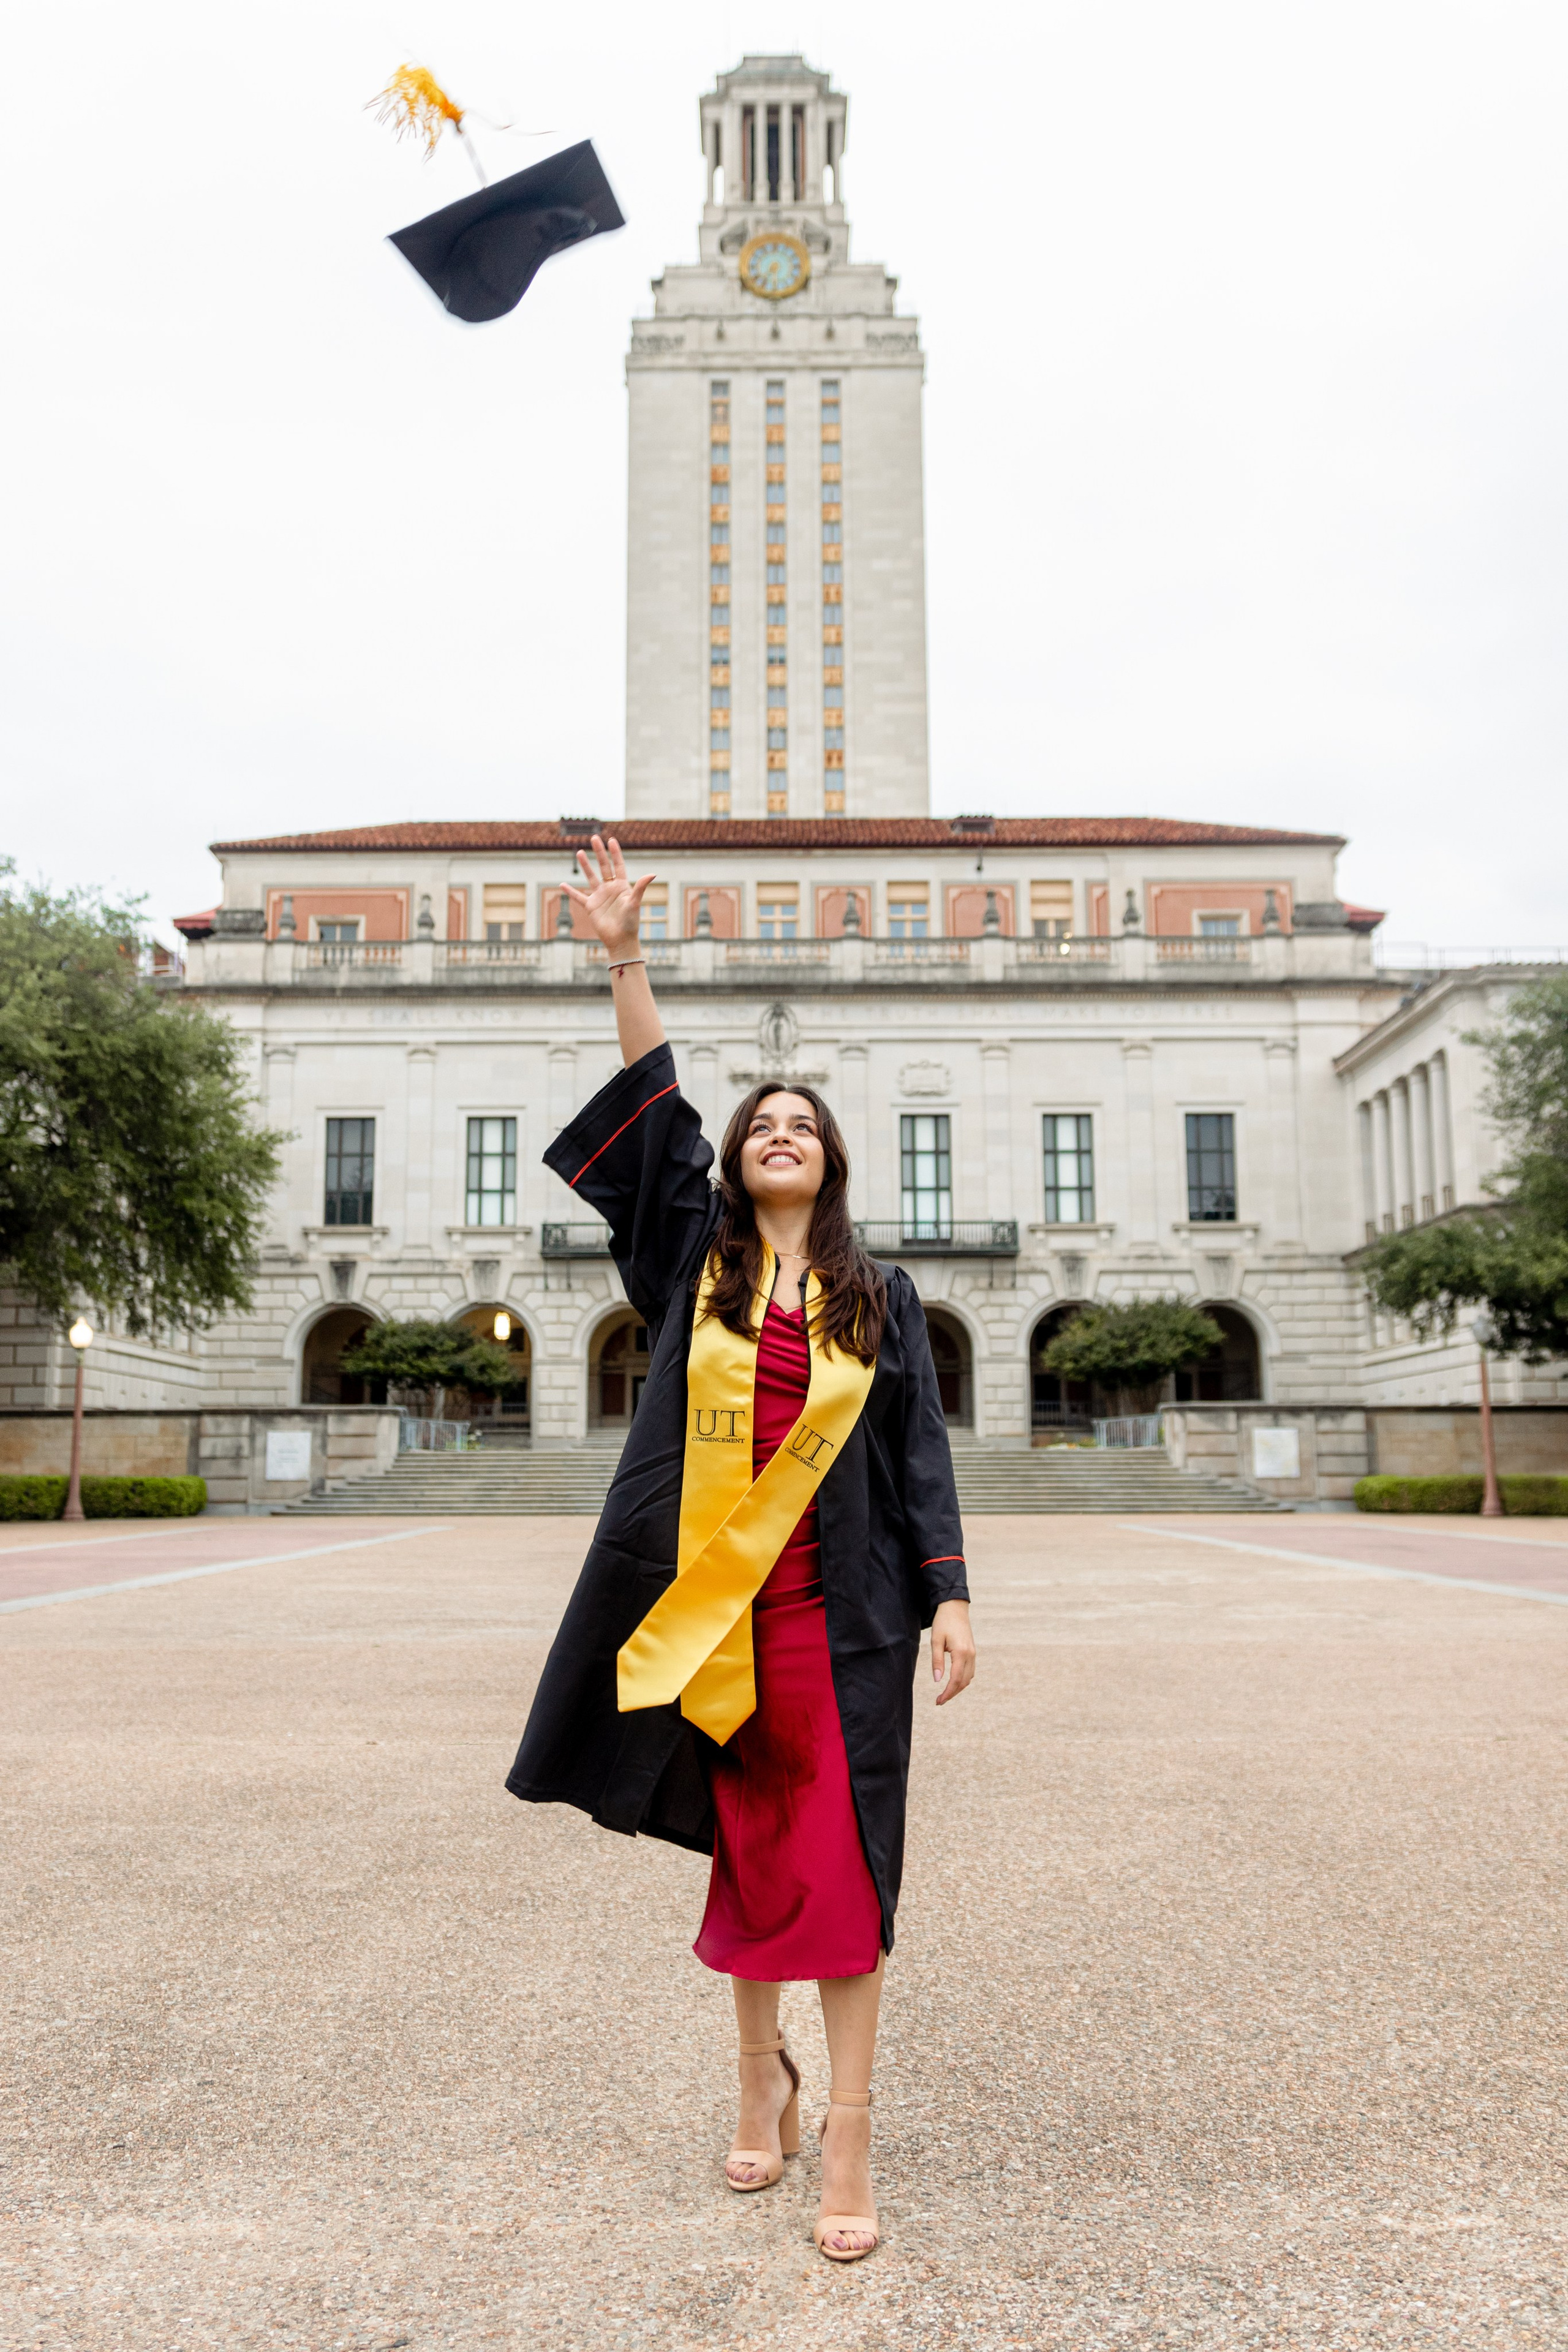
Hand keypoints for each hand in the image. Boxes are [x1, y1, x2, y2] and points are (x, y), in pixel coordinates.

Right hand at [563, 834, 654, 959]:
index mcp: (622, 886)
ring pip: (591, 877)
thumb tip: (652, 874)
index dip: (615, 853)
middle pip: (604, 867)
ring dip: (585, 865)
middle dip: (599, 852)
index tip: (611, 840)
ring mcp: (600, 897)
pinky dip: (570, 892)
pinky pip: (578, 897)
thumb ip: (641, 888)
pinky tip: (562, 884)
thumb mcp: (635, 903)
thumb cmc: (631, 922)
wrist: (621, 940)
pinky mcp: (591, 907)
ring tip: (580, 852)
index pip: (618, 865)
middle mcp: (610, 889)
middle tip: (594, 838)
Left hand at [930, 1599, 974, 1705]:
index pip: (956, 1679)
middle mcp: (970, 1654)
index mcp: (961, 1652)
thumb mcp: (936, 1640)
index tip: (939, 1701)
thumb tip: (937, 1680)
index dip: (948, 1693)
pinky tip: (953, 1682)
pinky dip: (963, 1680)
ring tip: (945, 1694)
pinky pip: (970, 1671)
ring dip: (958, 1688)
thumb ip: (937, 1661)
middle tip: (939, 1701)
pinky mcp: (972, 1651)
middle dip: (952, 1693)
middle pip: (964, 1682)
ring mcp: (973, 1653)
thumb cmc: (943, 1622)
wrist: (955, 1607)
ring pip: (969, 1678)